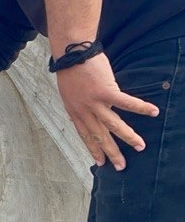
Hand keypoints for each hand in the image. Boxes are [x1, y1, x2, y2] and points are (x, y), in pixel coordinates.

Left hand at [56, 53, 158, 169]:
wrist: (70, 55)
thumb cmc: (70, 71)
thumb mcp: (67, 95)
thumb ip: (76, 108)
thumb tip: (78, 118)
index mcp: (75, 112)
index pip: (85, 135)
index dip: (93, 149)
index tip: (101, 162)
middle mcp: (84, 111)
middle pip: (100, 136)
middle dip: (111, 152)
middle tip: (121, 166)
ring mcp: (95, 103)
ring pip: (114, 125)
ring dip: (128, 137)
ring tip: (141, 146)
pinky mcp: (106, 91)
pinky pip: (127, 103)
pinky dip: (140, 108)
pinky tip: (153, 112)